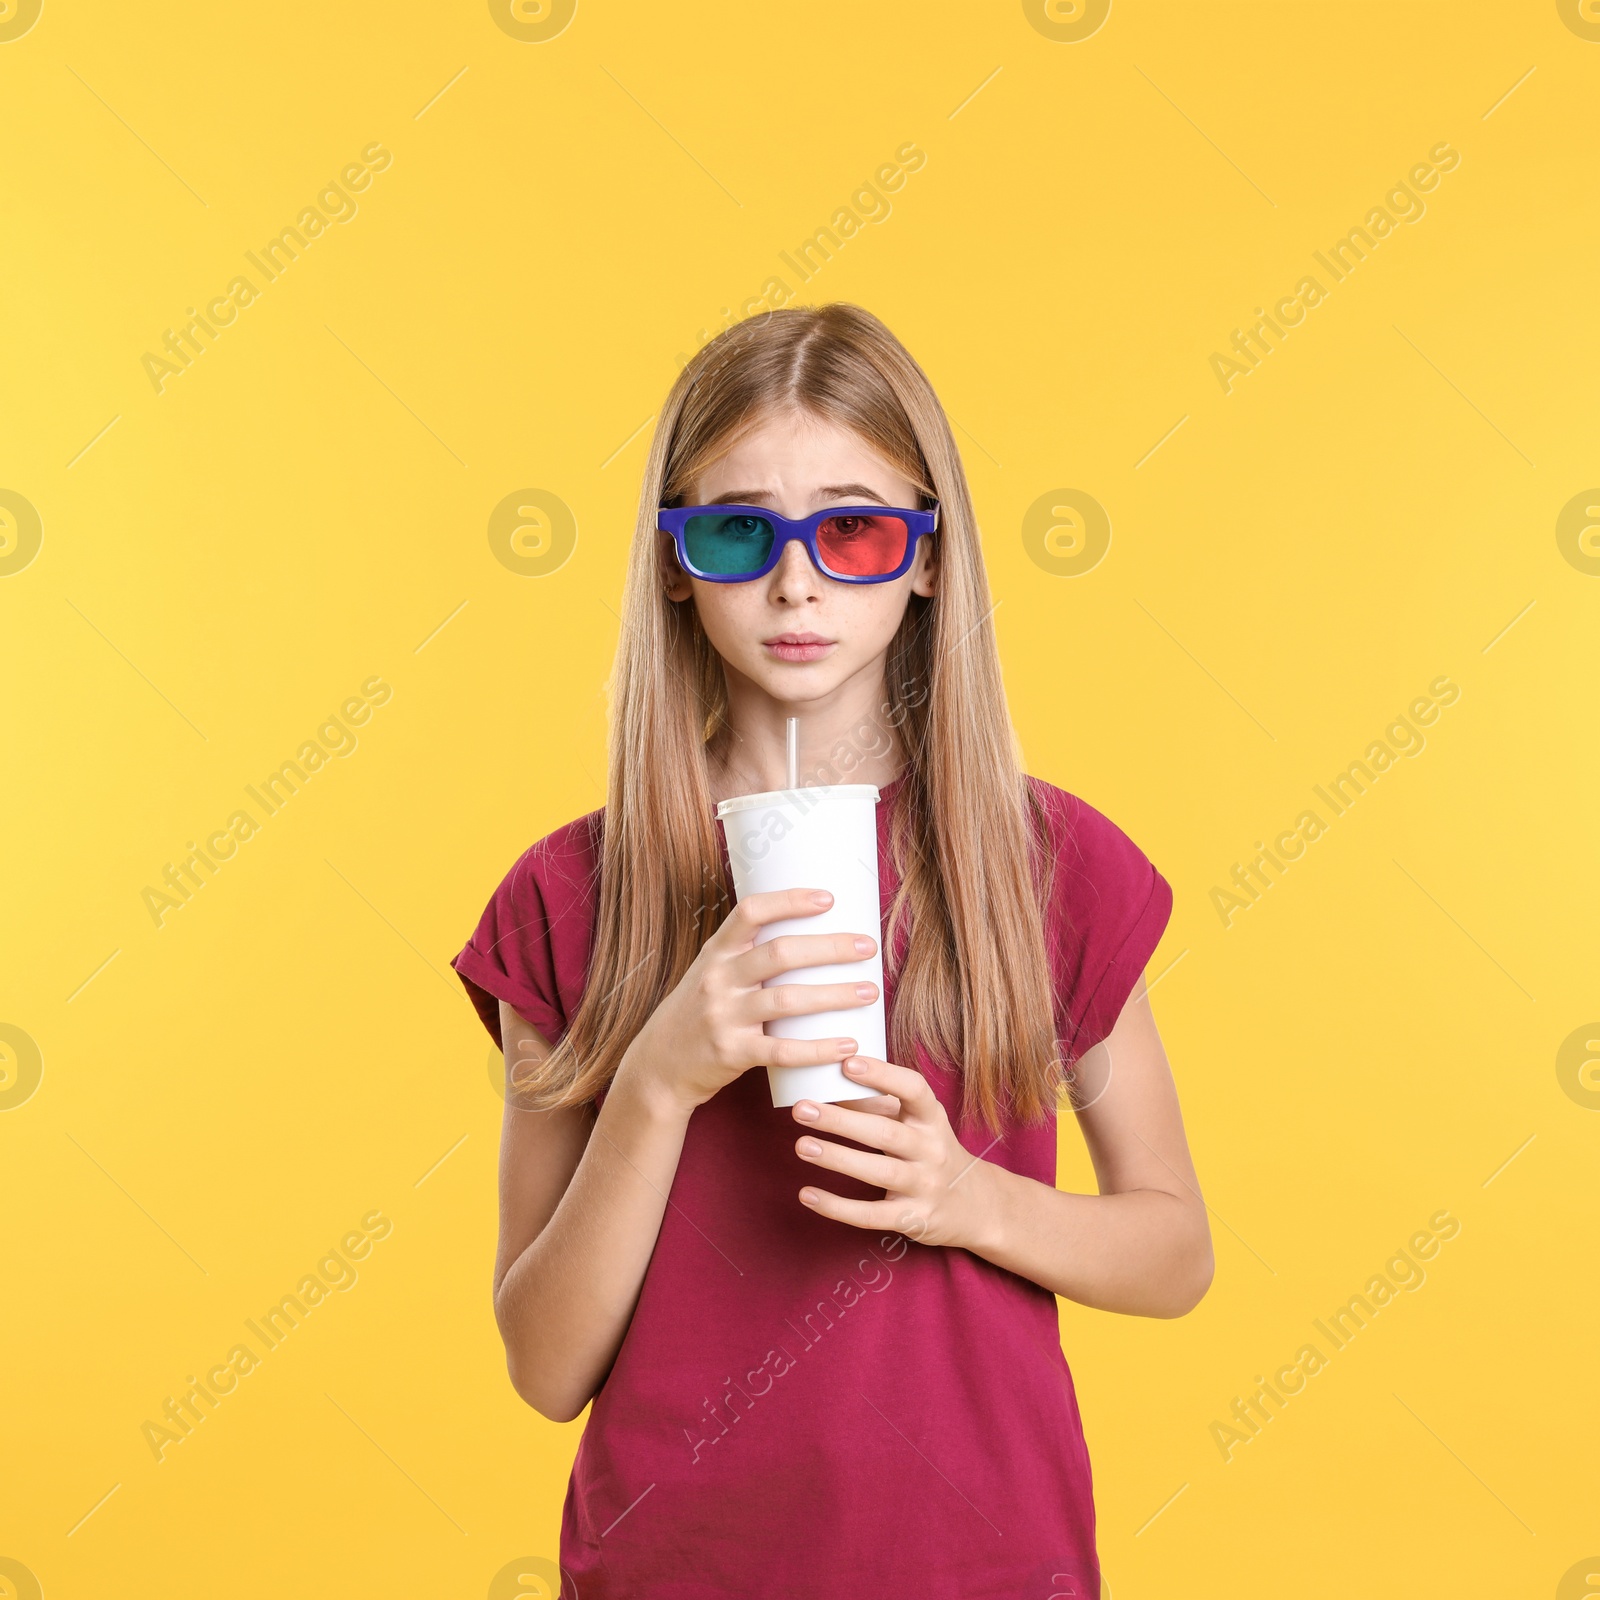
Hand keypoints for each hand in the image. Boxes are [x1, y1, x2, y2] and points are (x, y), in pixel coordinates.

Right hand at [618, 888, 879, 1116]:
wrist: (659, 1066)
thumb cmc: (698, 1014)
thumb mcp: (711, 974)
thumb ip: (748, 957)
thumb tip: (810, 934)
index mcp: (716, 952)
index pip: (751, 912)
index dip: (790, 901)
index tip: (828, 898)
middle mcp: (718, 979)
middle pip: (781, 954)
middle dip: (830, 948)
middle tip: (868, 946)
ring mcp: (723, 1016)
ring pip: (788, 1000)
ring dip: (834, 995)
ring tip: (869, 992)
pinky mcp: (732, 1053)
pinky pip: (782, 1051)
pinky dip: (819, 1048)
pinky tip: (848, 1044)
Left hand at [790, 1056, 997, 1248]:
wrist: (975, 1205)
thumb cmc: (931, 1151)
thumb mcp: (918, 1124)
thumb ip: (881, 1106)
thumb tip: (829, 1081)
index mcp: (931, 1119)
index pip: (913, 1089)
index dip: (882, 1075)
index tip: (847, 1063)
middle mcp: (931, 1150)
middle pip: (886, 1133)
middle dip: (841, 1120)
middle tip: (802, 1108)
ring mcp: (924, 1186)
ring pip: (879, 1172)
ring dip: (837, 1158)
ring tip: (802, 1145)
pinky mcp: (913, 1219)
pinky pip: (872, 1215)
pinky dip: (838, 1207)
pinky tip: (808, 1195)